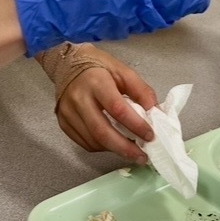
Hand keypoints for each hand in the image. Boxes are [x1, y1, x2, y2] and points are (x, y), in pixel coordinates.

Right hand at [54, 47, 158, 163]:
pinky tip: (114, 144)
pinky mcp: (63, 123)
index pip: (117, 108)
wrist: (67, 63)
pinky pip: (85, 143)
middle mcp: (78, 98)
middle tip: (142, 157)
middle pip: (102, 131)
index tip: (151, 136)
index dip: (136, 125)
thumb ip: (141, 91)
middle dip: (124, 148)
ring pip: (93, 141)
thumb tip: (157, 114)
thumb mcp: (123, 71)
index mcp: (96, 82)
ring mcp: (68, 113)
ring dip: (115, 150)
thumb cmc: (99, 67)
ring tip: (132, 151)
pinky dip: (102, 147)